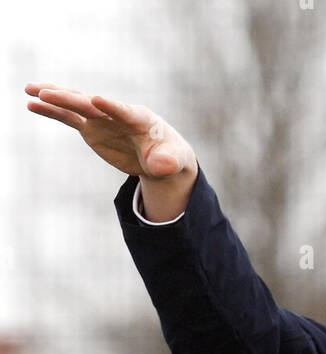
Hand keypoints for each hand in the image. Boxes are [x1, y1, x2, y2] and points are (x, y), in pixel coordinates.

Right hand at [24, 83, 196, 181]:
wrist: (159, 154)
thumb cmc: (168, 155)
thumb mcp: (172, 161)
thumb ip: (167, 162)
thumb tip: (162, 167)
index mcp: (139, 118)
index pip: (123, 111)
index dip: (110, 106)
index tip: (95, 99)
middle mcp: (116, 113)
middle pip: (91, 104)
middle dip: (70, 99)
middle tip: (48, 93)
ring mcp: (101, 119)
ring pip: (75, 105)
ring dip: (53, 98)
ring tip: (30, 91)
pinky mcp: (91, 127)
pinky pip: (68, 117)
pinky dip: (51, 111)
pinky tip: (31, 103)